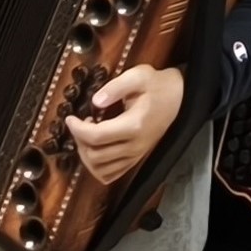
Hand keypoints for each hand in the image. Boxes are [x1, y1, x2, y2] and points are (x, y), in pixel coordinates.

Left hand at [65, 61, 181, 185]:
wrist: (180, 98)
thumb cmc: (158, 85)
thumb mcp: (138, 75)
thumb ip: (115, 87)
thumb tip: (95, 102)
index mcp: (134, 126)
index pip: (96, 136)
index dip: (77, 129)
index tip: (70, 118)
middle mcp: (135, 146)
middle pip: (95, 155)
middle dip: (79, 140)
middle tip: (80, 123)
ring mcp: (136, 155)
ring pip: (100, 170)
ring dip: (86, 155)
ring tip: (88, 136)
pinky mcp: (136, 158)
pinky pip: (111, 175)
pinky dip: (97, 167)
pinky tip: (96, 150)